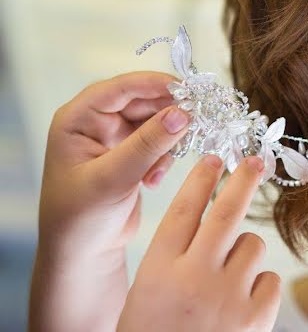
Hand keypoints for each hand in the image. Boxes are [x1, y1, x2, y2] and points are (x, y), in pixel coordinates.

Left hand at [30, 72, 188, 331]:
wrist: (83, 254)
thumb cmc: (82, 218)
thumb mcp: (114, 178)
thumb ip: (149, 144)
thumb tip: (183, 113)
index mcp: (78, 119)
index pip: (122, 87)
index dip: (156, 84)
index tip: (190, 91)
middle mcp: (96, 122)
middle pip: (143, 101)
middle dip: (169, 114)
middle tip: (198, 123)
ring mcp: (114, 138)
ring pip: (156, 120)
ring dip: (168, 140)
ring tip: (161, 167)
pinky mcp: (131, 154)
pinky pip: (160, 140)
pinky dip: (165, 156)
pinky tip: (154, 179)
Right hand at [118, 156, 280, 331]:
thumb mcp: (147, 297)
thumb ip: (173, 260)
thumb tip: (208, 221)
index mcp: (158, 271)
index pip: (182, 210)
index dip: (200, 179)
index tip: (214, 158)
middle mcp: (193, 277)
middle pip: (225, 212)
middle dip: (243, 180)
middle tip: (255, 160)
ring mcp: (226, 296)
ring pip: (252, 245)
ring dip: (246, 252)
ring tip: (227, 281)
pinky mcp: (254, 316)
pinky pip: (270, 279)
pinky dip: (260, 286)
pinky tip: (242, 306)